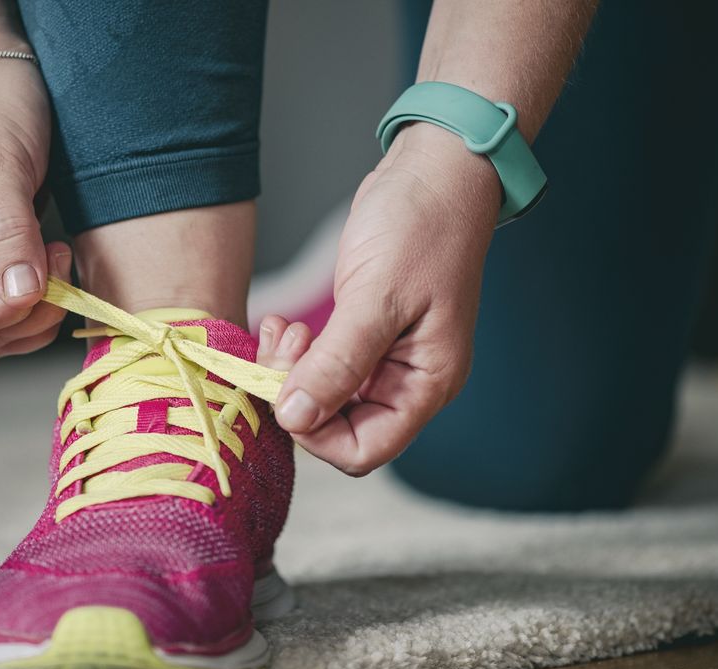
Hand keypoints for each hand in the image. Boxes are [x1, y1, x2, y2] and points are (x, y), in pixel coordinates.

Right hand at [0, 48, 71, 360]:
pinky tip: (59, 259)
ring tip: (60, 258)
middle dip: (27, 317)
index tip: (48, 269)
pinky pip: (18, 303)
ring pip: (0, 329)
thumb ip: (6, 231)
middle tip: (60, 265)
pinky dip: (45, 298)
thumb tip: (19, 294)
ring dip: (39, 314)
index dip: (5, 310)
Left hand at [265, 123, 501, 474]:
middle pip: (337, 427)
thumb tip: (294, 417)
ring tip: (284, 328)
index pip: (364, 449)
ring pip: (323, 397)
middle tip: (282, 346)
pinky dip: (296, 352)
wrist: (435, 170)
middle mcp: (407, 381)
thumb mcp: (377, 296)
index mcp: (426, 383)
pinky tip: (287, 323)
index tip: (287, 390)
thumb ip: (336, 363)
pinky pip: (320, 365)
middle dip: (298, 396)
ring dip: (291, 371)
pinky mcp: (363, 334)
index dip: (316, 434)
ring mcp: (385, 358)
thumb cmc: (423, 226)